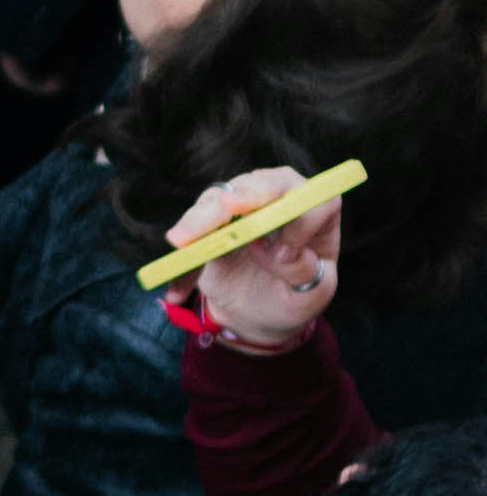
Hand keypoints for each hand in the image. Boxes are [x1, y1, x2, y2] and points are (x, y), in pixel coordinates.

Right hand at [156, 164, 345, 350]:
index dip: (302, 219)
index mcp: (316, 218)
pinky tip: (178, 275)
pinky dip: (186, 238)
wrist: (256, 311)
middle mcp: (281, 200)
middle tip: (226, 208)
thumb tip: (276, 249)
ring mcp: (245, 203)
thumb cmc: (291, 299)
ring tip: (182, 243)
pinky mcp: (214, 214)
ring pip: (223, 196)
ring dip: (202, 217)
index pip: (316, 200)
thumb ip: (302, 273)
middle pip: (266, 183)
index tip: (284, 253)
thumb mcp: (309, 297)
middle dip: (244, 195)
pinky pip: (196, 217)